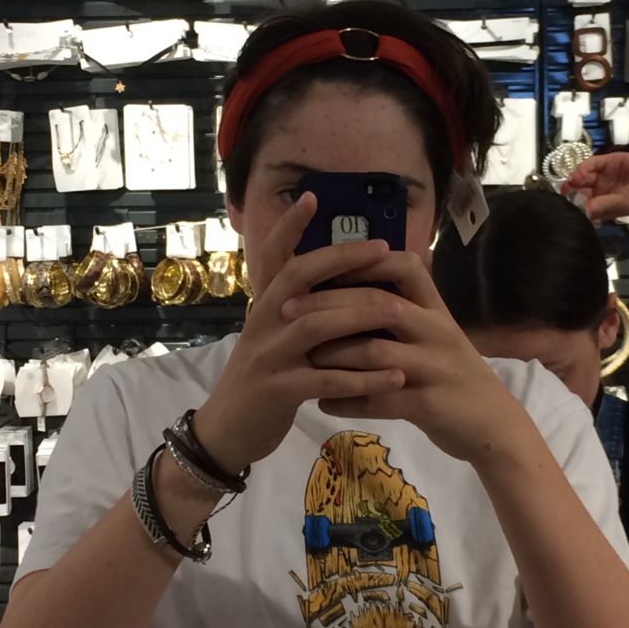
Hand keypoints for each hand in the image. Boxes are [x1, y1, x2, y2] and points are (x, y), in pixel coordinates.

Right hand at [193, 194, 406, 473]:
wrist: (227, 431)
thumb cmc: (260, 377)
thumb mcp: (271, 335)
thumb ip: (296, 309)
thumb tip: (333, 279)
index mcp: (263, 306)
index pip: (273, 257)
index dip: (289, 226)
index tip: (312, 196)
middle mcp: (262, 323)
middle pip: (300, 280)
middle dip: (342, 260)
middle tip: (383, 249)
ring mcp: (268, 356)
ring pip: (317, 326)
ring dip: (361, 316)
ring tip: (402, 311)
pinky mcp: (279, 392)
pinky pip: (326, 381)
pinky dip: (364, 379)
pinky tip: (396, 376)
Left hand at [282, 252, 523, 463]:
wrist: (493, 425)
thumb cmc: (453, 373)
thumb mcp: (435, 333)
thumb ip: (401, 311)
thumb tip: (348, 286)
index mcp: (435, 308)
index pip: (402, 267)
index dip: (362, 261)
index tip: (318, 264)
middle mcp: (436, 330)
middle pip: (378, 305)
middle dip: (328, 305)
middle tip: (287, 310)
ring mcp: (434, 367)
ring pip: (373, 352)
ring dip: (332, 354)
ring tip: (300, 356)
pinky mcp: (430, 404)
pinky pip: (380, 400)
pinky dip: (348, 401)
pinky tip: (322, 403)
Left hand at [562, 152, 628, 219]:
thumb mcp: (622, 204)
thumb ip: (602, 207)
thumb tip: (582, 213)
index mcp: (601, 205)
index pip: (580, 204)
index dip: (571, 203)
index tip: (562, 204)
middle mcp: (598, 191)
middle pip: (577, 189)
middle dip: (570, 190)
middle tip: (564, 190)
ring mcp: (601, 176)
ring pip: (582, 176)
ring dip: (575, 178)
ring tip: (573, 181)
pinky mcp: (607, 161)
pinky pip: (592, 164)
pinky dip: (583, 167)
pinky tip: (579, 173)